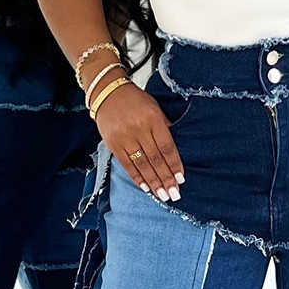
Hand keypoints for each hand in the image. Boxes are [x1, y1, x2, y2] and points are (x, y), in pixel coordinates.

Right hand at [95, 80, 185, 202]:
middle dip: (166, 178)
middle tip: (175, 194)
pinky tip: (146, 187)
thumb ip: (165, 128)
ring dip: (154, 182)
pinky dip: (137, 178)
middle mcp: (138, 128)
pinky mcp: (113, 144)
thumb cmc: (135, 101)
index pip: (167, 146)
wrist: (107, 92)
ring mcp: (124, 137)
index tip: (181, 179)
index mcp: (153, 118)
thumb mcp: (155, 108)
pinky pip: (127, 165)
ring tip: (163, 195)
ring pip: (142, 164)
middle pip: (155, 158)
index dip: (175, 164)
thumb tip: (174, 153)